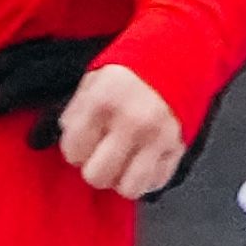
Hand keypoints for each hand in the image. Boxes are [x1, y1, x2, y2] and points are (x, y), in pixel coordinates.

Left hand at [48, 64, 187, 198]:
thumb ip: (76, 111)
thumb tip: (68, 137)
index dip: (75, 148)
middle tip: (102, 153)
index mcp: (104, 102)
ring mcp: (157, 138)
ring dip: (122, 178)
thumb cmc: (131, 72)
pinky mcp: (177, 148)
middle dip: (95, 168)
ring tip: (123, 161)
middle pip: (97, 176)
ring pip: (129, 188)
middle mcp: (132, 123)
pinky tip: (142, 160)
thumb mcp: (94, 80)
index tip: (84, 140)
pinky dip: (146, 177)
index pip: (73, 152)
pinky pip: (155, 183)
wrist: (177, 57)